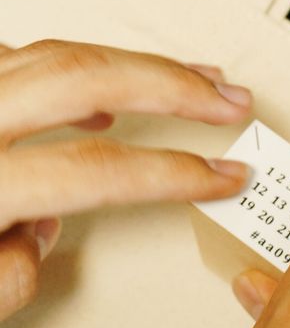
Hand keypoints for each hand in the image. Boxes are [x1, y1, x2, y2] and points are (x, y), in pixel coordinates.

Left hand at [0, 40, 251, 321]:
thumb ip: (13, 273)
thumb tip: (45, 231)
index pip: (99, 171)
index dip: (175, 173)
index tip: (224, 179)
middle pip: (87, 77)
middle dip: (176, 88)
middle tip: (230, 100)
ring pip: (62, 55)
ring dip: (141, 64)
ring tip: (195, 79)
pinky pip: (23, 60)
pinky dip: (77, 66)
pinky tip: (107, 81)